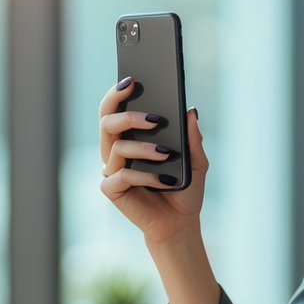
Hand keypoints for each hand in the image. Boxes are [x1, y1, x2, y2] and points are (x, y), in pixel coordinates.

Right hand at [99, 77, 208, 246]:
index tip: (133, 80)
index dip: (117, 92)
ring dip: (143, 148)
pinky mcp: (111, 189)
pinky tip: (165, 181)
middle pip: (107, 120)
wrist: (180, 223)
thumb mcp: (197, 162)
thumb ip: (193, 138)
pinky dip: (145, 176)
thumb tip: (191, 111)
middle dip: (127, 112)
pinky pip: (121, 175)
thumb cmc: (183, 188)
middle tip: (152, 116)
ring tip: (167, 154)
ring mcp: (111, 169)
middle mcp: (116, 150)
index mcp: (130, 136)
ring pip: (116, 145)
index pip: (115, 108)